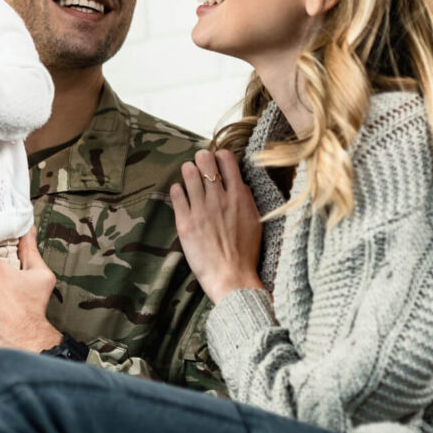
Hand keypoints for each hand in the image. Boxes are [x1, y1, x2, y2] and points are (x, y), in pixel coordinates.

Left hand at [169, 148, 263, 303]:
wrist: (232, 277)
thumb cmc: (246, 253)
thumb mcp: (255, 221)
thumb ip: (245, 199)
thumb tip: (238, 183)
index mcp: (239, 196)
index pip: (227, 160)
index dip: (220, 156)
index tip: (217, 162)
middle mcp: (219, 198)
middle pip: (205, 161)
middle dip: (201, 159)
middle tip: (200, 165)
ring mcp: (201, 209)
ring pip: (189, 173)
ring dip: (188, 171)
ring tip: (189, 176)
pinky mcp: (185, 221)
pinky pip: (176, 193)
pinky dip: (178, 189)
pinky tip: (180, 193)